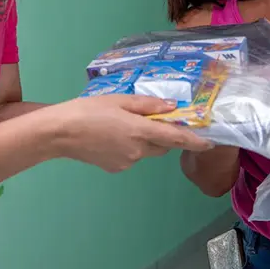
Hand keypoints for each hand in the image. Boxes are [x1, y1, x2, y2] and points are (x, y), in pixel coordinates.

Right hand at [50, 95, 213, 172]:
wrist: (59, 133)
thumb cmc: (88, 110)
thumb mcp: (119, 100)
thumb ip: (147, 105)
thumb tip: (171, 108)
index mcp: (140, 131)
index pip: (176, 139)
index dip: (195, 141)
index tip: (210, 142)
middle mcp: (138, 151)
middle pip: (162, 145)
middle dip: (162, 134)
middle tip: (149, 118)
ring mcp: (127, 162)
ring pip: (146, 151)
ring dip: (143, 140)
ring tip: (120, 124)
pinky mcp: (115, 168)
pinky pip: (131, 156)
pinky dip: (129, 146)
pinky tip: (110, 136)